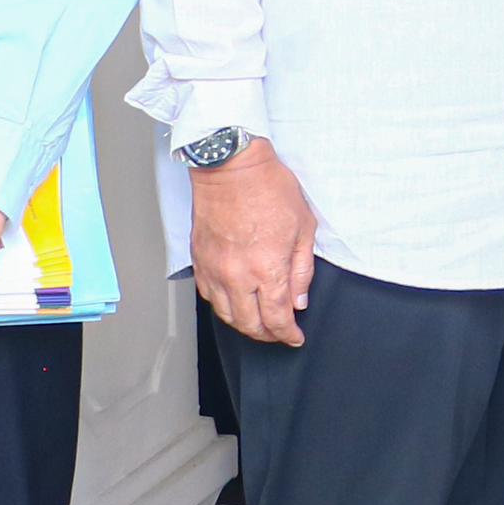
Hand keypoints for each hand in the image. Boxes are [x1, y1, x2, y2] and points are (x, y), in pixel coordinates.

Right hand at [192, 139, 319, 346]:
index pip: (277, 318)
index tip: (295, 337)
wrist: (231, 168)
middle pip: (250, 325)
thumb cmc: (269, 189)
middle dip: (268, 335)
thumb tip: (299, 300)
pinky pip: (209, 296)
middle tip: (279, 333)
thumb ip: (301, 270)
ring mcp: (215, 270)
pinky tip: (235, 303)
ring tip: (258, 323)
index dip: (288, 334)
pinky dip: (223, 306)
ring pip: (226, 315)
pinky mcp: (200, 261)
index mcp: (267, 269)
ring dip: (244, 325)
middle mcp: (237, 276)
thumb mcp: (303, 227)